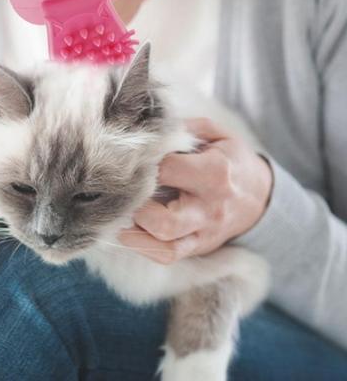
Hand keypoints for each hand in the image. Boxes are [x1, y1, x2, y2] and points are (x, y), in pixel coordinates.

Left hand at [117, 117, 272, 263]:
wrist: (260, 195)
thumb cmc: (230, 159)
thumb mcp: (216, 134)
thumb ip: (183, 129)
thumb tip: (149, 130)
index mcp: (215, 173)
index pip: (166, 170)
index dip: (143, 162)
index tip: (133, 156)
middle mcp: (209, 208)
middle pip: (164, 221)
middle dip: (137, 206)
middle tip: (127, 191)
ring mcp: (204, 233)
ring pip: (163, 245)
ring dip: (134, 230)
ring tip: (123, 210)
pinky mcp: (198, 247)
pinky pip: (167, 256)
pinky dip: (142, 246)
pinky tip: (130, 229)